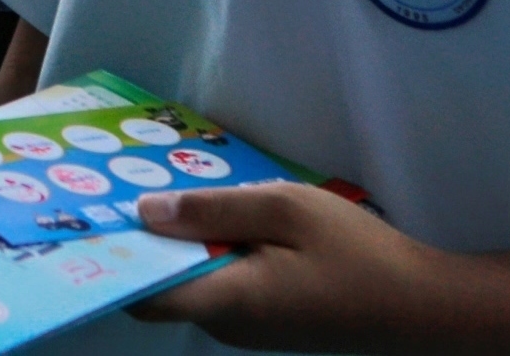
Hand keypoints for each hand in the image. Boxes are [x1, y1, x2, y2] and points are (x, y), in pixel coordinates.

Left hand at [128, 179, 441, 347]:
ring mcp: (247, 327)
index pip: (144, 294)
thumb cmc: (357, 255)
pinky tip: (219, 214)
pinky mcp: (266, 320)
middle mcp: (226, 325)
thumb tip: (145, 210)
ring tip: (168, 187)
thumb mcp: (286, 209)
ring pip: (193, 280)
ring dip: (181, 240)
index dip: (112, 258)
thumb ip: (214, 209)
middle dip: (144, 239)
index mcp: (227, 301)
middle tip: (124, 182)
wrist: (421, 308)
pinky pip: (220, 282)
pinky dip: (210, 250)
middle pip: (163, 284)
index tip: (88, 218)